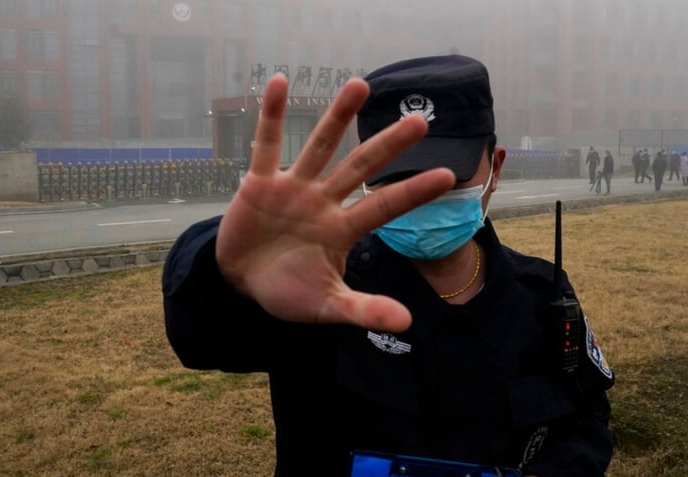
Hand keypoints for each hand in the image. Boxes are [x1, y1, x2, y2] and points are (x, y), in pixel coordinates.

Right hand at [216, 74, 455, 331]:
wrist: (240, 283)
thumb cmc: (287, 292)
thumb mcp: (325, 306)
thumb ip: (363, 310)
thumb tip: (408, 324)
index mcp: (342, 230)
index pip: (384, 207)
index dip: (412, 192)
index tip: (447, 175)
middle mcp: (323, 202)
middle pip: (361, 167)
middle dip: (389, 146)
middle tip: (421, 121)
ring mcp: (293, 188)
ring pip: (318, 146)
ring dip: (338, 117)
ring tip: (360, 84)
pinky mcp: (260, 183)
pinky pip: (265, 144)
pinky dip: (269, 115)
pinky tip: (278, 82)